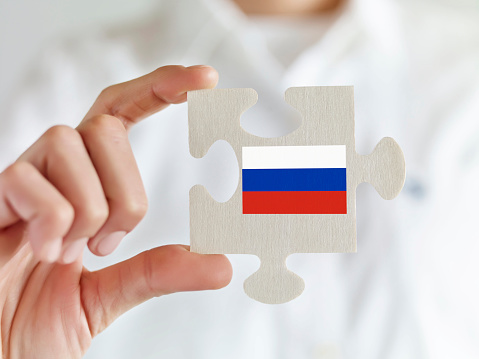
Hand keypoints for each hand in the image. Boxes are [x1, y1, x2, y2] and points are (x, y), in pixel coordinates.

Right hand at [0, 65, 231, 357]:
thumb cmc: (32, 326)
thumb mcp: (108, 297)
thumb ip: (158, 273)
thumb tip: (222, 265)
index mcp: (82, 189)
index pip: (120, 115)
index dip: (160, 89)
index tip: (206, 79)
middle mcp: (51, 176)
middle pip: (104, 125)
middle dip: (126, 189)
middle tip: (108, 242)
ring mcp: (17, 185)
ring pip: (69, 141)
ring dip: (88, 207)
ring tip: (68, 253)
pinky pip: (27, 179)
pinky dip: (52, 220)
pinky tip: (43, 252)